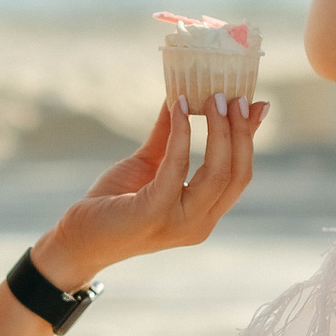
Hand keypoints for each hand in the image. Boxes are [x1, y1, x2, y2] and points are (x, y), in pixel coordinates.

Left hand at [34, 93, 265, 287]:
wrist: (78, 239)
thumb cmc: (114, 204)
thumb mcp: (150, 166)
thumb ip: (170, 138)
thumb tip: (184, 96)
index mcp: (204, 214)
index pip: (240, 175)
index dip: (250, 139)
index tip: (257, 105)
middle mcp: (199, 223)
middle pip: (237, 173)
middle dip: (241, 132)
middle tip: (236, 97)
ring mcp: (180, 222)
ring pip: (218, 173)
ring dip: (220, 131)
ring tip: (214, 98)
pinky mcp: (154, 213)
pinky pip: (177, 167)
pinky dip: (182, 134)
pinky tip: (179, 108)